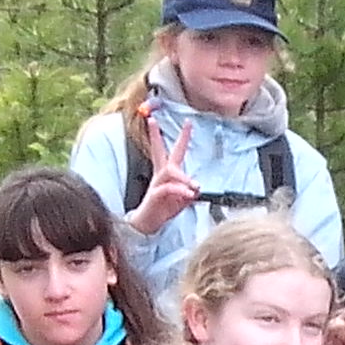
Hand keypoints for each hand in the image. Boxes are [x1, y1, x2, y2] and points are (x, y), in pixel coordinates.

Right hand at [127, 111, 197, 235]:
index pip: (175, 151)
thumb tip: (196, 189)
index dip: (182, 137)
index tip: (188, 122)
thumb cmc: (164, 209)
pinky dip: (179, 190)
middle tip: (170, 121)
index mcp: (168, 173)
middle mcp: (161, 175)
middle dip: (163, 136)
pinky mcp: (155, 196)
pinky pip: (168, 189)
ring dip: (184, 177)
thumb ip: (190, 192)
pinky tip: (188, 194)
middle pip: (161, 151)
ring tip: (195, 186)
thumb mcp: (182, 199)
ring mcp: (157, 184)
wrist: (148, 224)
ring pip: (169, 171)